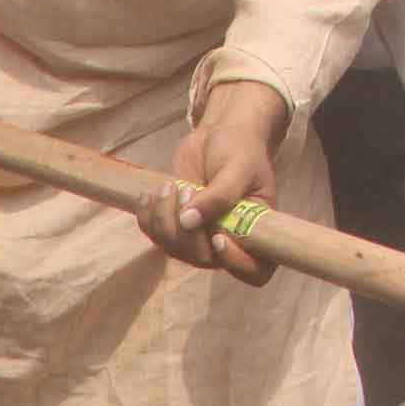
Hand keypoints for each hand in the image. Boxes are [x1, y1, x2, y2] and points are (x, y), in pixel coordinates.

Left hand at [140, 80, 287, 286]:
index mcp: (256, 231)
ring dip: (164, 218)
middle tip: (185, 189)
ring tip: (170, 186)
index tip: (216, 235)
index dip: (234, 262)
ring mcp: (200, 237)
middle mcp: (229, 241)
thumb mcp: (238, 167)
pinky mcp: (175, 227)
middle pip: (203, 259)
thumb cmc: (240, 149)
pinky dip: (148, 216)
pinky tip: (150, 194)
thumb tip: (189, 222)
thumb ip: (220, 195)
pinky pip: (155, 236)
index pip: (255, 271)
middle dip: (186, 229)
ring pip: (174, 249)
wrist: (220, 134)